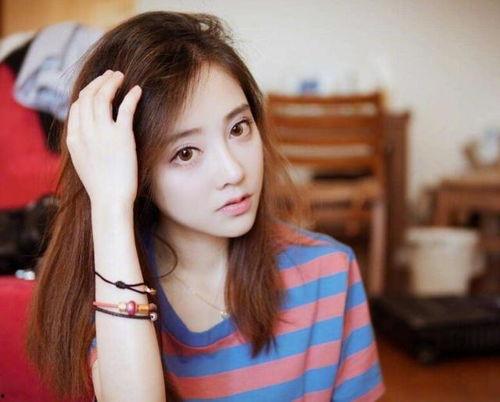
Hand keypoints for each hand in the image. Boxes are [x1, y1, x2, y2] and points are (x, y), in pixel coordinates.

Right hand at [66, 70, 141, 207]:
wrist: (110, 200)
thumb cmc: (101, 186)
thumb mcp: (83, 162)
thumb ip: (83, 144)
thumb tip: (89, 133)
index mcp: (74, 138)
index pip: (77, 106)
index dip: (87, 92)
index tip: (98, 87)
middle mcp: (85, 132)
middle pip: (88, 96)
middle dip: (99, 81)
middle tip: (111, 75)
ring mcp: (103, 133)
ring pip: (103, 97)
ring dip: (112, 82)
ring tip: (121, 77)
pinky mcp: (122, 136)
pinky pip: (125, 108)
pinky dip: (131, 96)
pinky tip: (137, 90)